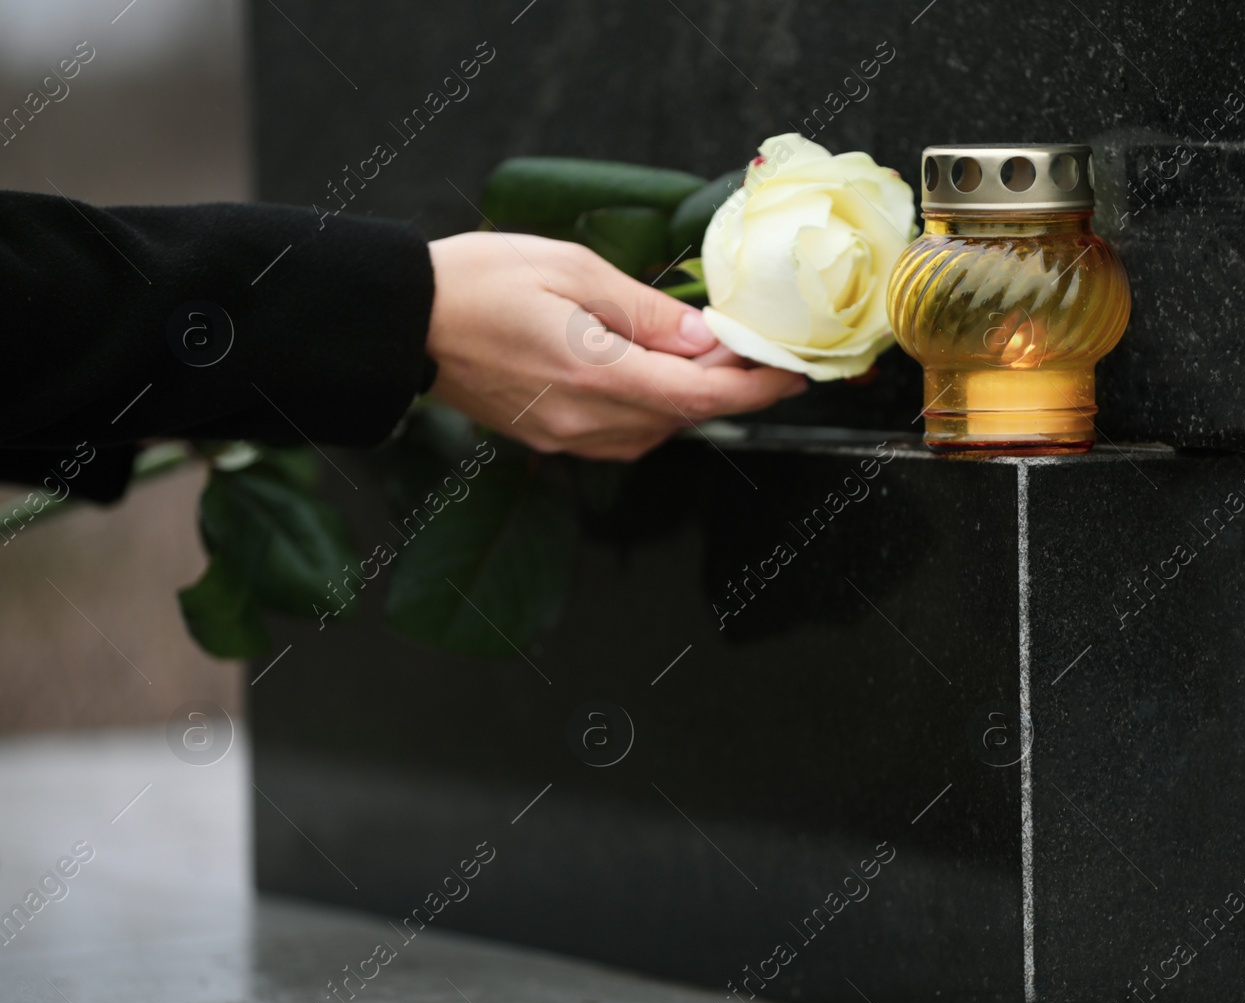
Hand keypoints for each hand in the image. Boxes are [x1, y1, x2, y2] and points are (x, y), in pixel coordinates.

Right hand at [424, 231, 806, 459]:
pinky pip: (622, 435)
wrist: (403, 321)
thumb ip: (647, 312)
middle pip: (684, 416)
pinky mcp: (550, 439)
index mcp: (597, 374)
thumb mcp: (573, 272)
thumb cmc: (478, 281)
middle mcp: (587, 420)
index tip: (791, 374)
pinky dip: (651, 409)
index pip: (702, 396)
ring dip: (687, 398)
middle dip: (727, 387)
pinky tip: (649, 375)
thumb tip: (706, 340)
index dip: (756, 388)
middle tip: (749, 349)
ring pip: (656, 431)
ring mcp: (567, 437)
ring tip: (701, 355)